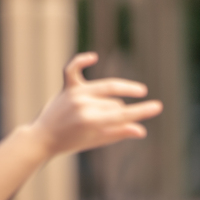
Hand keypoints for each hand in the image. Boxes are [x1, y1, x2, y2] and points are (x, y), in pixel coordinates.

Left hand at [27, 52, 162, 158]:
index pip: (122, 114)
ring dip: (117, 94)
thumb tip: (142, 130)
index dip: (141, 111)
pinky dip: (81, 60)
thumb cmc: (70, 142)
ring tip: (135, 92)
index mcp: (90, 122)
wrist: (41, 139)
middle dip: (120, 112)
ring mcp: (74, 95)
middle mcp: (83, 106)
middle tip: (122, 116)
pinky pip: (72, 69)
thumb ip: (118, 133)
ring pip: (105, 89)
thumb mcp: (96, 141)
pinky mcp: (66, 88)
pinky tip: (94, 58)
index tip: (158, 107)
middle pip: (115, 103)